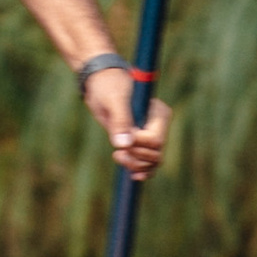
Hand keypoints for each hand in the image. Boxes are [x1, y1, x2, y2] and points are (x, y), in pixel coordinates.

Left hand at [81, 61, 171, 181]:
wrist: (98, 82)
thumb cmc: (107, 85)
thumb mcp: (112, 99)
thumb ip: (120, 120)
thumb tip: (124, 145)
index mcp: (158, 113)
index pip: (156, 140)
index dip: (138, 146)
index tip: (121, 142)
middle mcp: (157, 125)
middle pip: (156, 154)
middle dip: (136, 158)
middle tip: (117, 153)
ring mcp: (149, 134)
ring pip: (152, 162)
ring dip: (136, 166)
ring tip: (117, 156)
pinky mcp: (139, 141)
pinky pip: (147, 163)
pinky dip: (140, 170)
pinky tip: (132, 174)